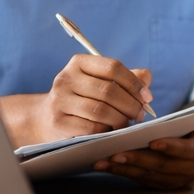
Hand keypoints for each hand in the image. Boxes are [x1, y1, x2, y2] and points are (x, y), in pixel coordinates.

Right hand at [35, 55, 153, 140]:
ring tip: (127, 123)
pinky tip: (112, 131)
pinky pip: (91, 128)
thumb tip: (146, 77)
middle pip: (108, 91)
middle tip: (140, 114)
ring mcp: (60, 101)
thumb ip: (125, 78)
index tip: (147, 97)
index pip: (113, 67)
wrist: (45, 117)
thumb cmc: (82, 97)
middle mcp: (66, 78)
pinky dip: (107, 131)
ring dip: (120, 119)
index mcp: (79, 63)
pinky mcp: (58, 122)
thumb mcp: (100, 82)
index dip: (134, 83)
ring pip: (101, 111)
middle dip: (130, 105)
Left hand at [95, 115, 193, 189]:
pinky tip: (106, 167)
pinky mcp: (163, 184)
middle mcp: (191, 171)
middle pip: (161, 166)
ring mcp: (176, 181)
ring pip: (148, 175)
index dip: (170, 147)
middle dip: (137, 160)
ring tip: (103, 161)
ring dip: (124, 169)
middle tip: (115, 153)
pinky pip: (141, 180)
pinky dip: (123, 173)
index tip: (152, 142)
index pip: (185, 151)